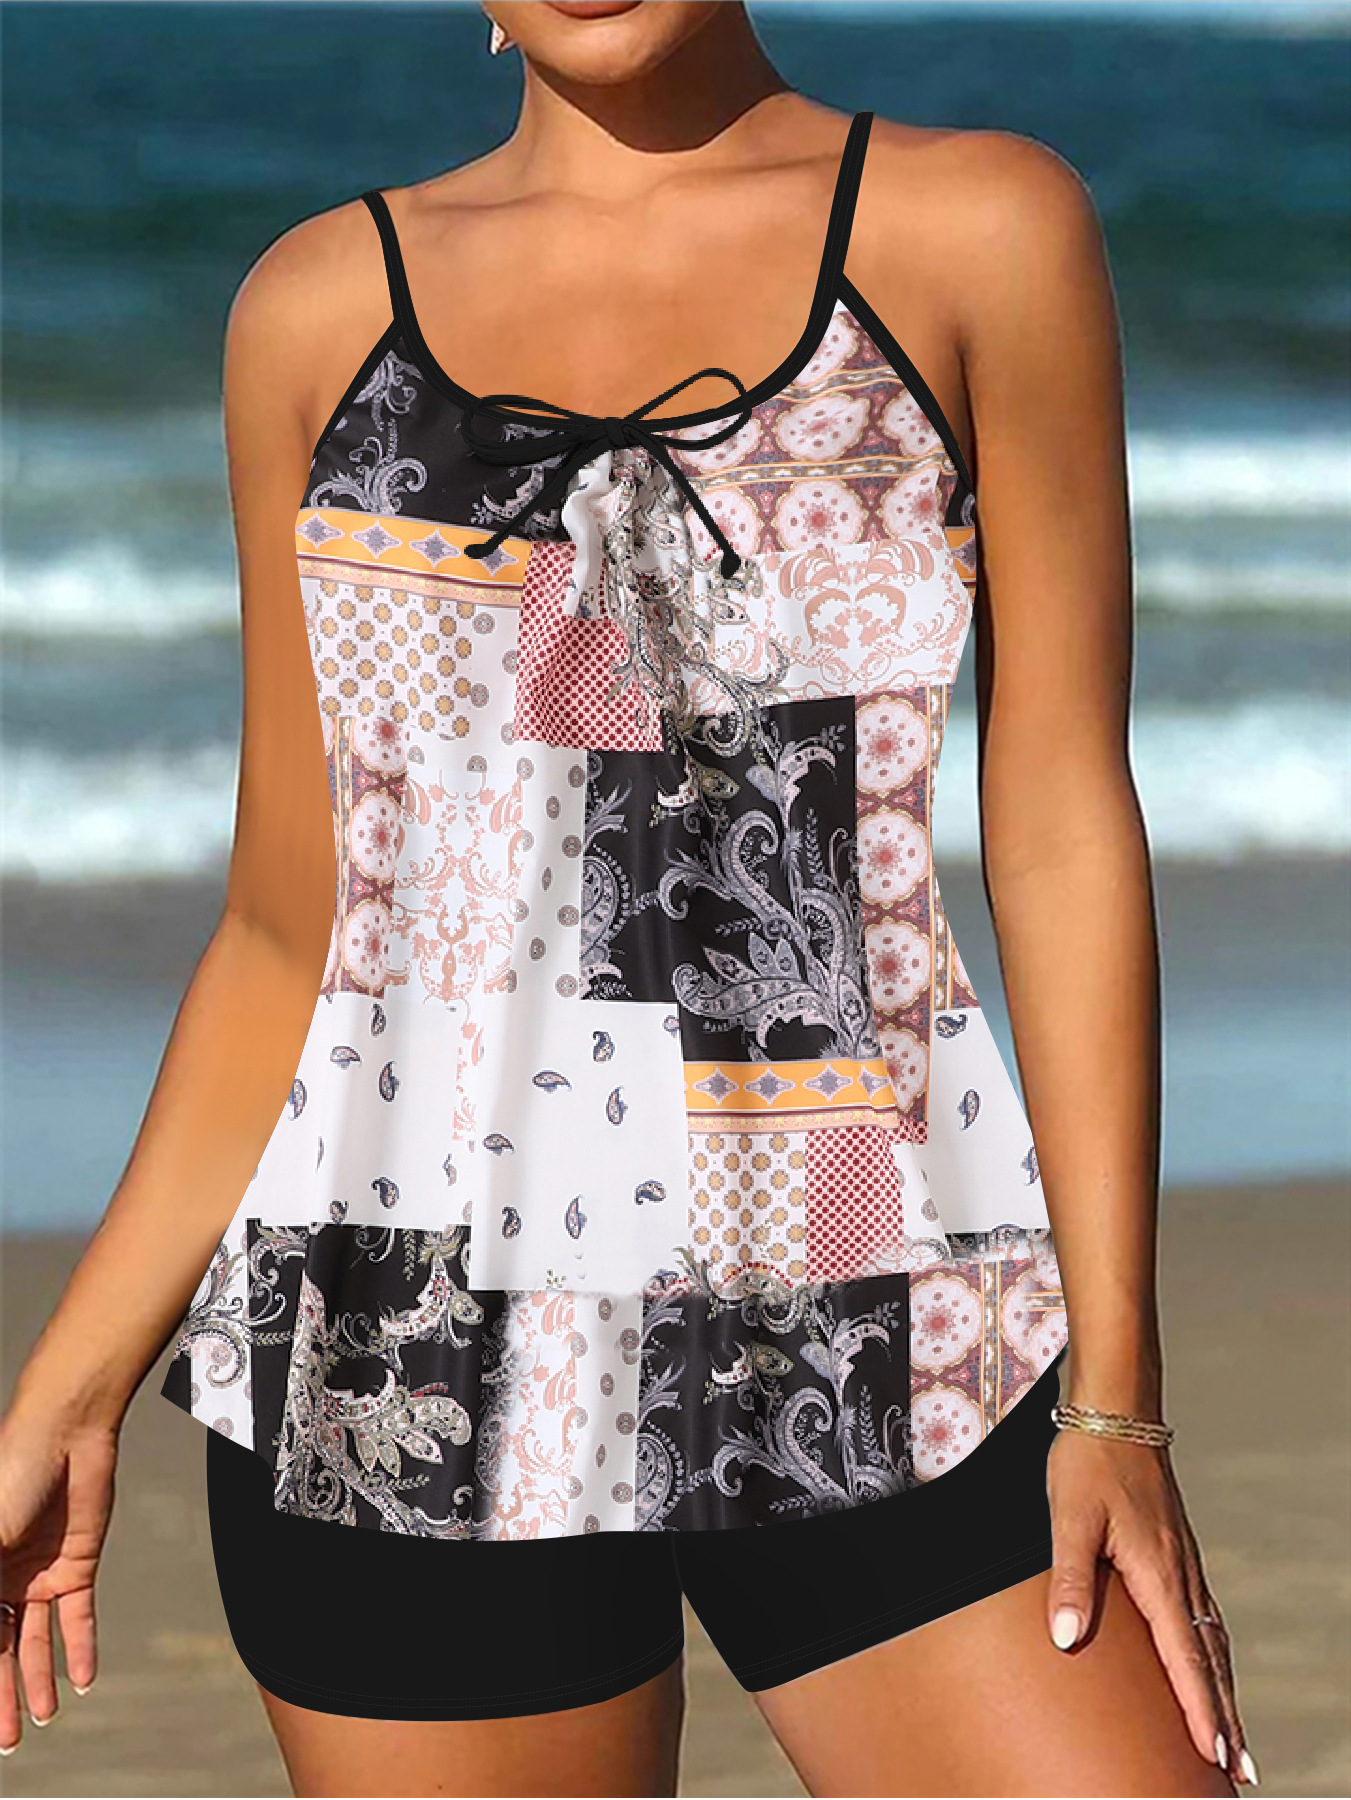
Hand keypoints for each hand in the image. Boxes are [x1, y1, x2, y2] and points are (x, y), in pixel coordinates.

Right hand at [0, 1409, 116, 1752]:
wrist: (65, 1433)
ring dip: (40, 1681)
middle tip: (8, 1743)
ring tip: (42, 1722)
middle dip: (2, 1697)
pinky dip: (80, 1648)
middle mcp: (0, 1581)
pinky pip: (78, 1616)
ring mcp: (38, 1575)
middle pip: (0, 1650)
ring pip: (37, 1642)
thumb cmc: (9, 1475)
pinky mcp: (77, 1564)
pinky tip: (82, 1682)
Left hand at [1045, 1428, 1255, 1786]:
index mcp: (1158, 1572)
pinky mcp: (1177, 1553)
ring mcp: (1184, 1563)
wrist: (1116, 1412)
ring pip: (1212, 1641)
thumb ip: (1070, 1579)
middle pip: (1210, 1660)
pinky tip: (1211, 1668)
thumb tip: (1068, 1641)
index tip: (1216, 1755)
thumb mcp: (1068, 1518)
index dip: (1201, 1709)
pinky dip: (1214, 1656)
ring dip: (1224, 1693)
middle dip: (1225, 1717)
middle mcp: (1180, 1574)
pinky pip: (1204, 1617)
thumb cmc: (1087, 1463)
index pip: (1186, 1656)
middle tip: (1240, 1773)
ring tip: (1232, 1741)